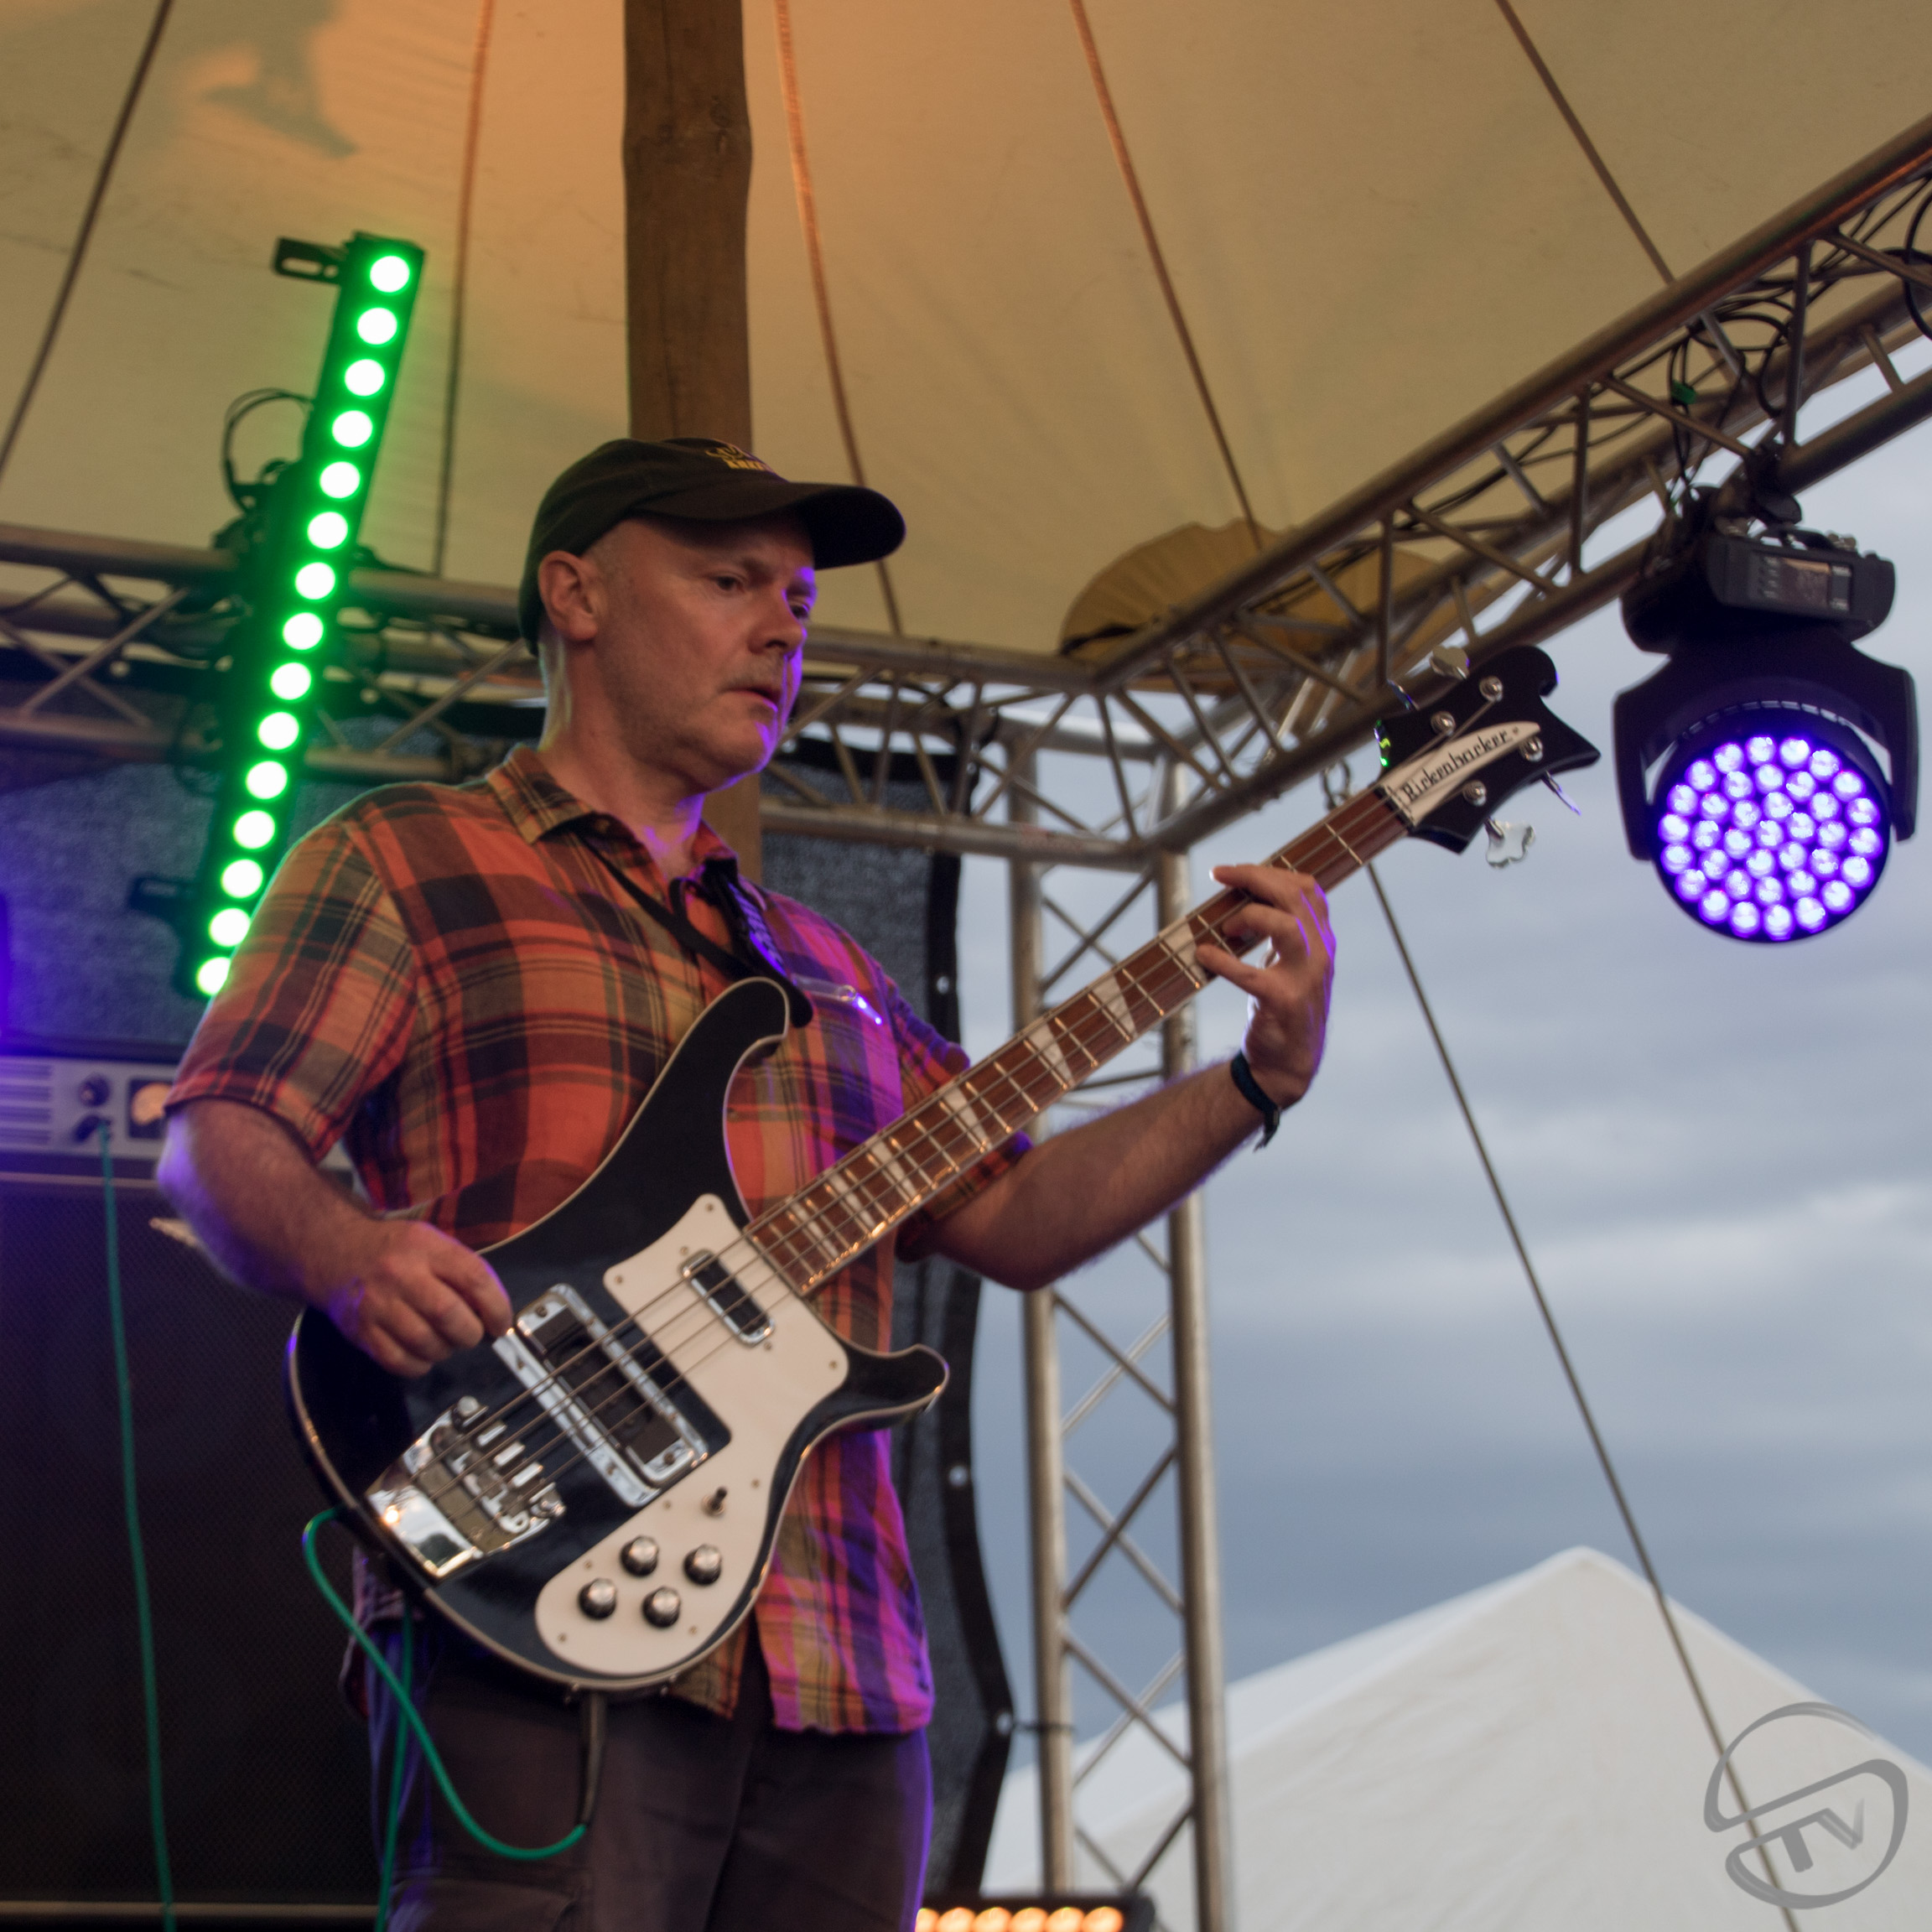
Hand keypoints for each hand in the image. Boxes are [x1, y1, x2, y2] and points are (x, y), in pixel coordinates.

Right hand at [318, 1217, 513, 1377]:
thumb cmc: (393, 1251)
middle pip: (449, 1314)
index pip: (474, 1278)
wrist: (336, 1252)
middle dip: (470, 1333)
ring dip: (445, 1350)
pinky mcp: (361, 1331)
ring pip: (425, 1342)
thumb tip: (493, 1310)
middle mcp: (401, 1274)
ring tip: (445, 1341)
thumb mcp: (431, 1242)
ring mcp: (378, 1304)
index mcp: (426, 1248)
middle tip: (471, 1334)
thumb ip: (462, 1269)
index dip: (496, 1306)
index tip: (500, 1323)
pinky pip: (398, 1361)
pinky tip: (422, 1353)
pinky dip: (419, 1365)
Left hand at [1196, 864, 1334, 1107]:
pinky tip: (1203, 955)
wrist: (1288, 1063)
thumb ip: (1277, 930)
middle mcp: (1320, 953)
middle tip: (1220, 875)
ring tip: (1225, 926)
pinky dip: (1223, 961)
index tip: (1235, 871)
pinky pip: (1251, 974)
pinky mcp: (1283, 1002)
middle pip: (1296, 897)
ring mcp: (1305, 978)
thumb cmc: (1282, 1006)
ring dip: (1250, 916)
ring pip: (1287, 927)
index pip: (1308, 888)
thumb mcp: (1288, 962)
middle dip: (1255, 878)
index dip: (1270, 872)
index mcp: (1322, 939)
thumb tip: (1237, 896)